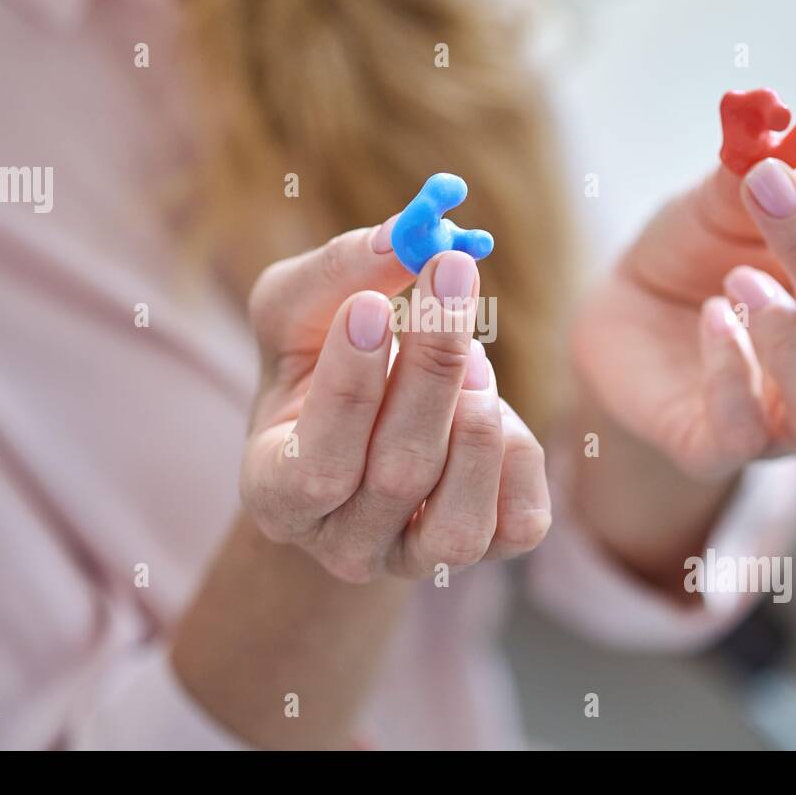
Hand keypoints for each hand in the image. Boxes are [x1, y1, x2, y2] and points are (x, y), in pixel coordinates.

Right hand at [241, 223, 551, 582]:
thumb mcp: (299, 311)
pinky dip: (517, 452)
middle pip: (398, 474)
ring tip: (469, 352)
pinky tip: (486, 403)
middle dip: (432, 368)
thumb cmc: (316, 364)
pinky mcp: (485, 553)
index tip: (372, 303)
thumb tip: (403, 235)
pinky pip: (519, 521)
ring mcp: (413, 559)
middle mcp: (342, 545)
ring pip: (459, 517)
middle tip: (453, 272)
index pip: (314, 467)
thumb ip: (337, 273)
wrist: (356, 433)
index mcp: (276, 493)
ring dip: (474, 418)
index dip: (348, 388)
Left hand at [573, 158, 795, 480]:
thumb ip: (750, 175)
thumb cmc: (692, 260)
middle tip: (771, 191)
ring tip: (741, 279)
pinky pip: (745, 431)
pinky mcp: (716, 449)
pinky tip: (709, 317)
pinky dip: (732, 373)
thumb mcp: (716, 208)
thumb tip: (773, 124)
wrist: (618, 317)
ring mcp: (786, 426)